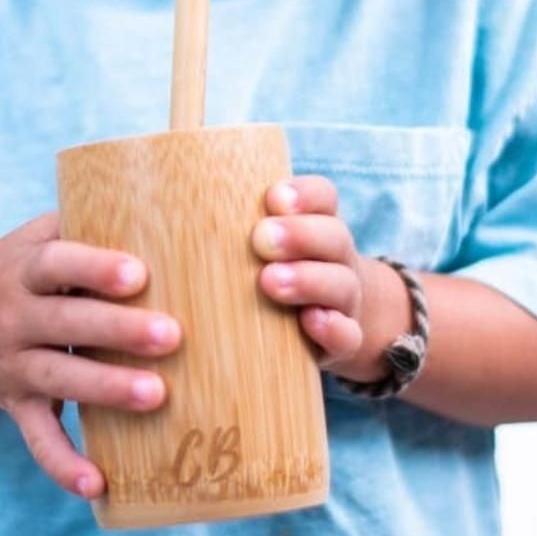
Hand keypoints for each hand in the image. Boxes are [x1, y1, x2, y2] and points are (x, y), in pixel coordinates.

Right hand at [0, 214, 181, 498]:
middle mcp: (13, 318)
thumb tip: (164, 206)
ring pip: (60, 378)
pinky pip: (38, 439)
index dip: (94, 268)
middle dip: (118, 330)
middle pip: (66, 323)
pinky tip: (97, 485)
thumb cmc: (15, 274)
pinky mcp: (16, 406)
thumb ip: (85, 223)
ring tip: (156, 396)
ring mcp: (12, 366)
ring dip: (106, 389)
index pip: (56, 263)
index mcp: (23, 270)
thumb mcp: (34, 240)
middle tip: (172, 335)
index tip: (137, 273)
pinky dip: (64, 465)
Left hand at [251, 177, 406, 380]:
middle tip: (261, 238)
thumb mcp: (263, 245)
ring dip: (308, 280)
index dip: (304, 195)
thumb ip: (237, 226)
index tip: (273, 198)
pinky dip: (333, 328)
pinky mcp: (344, 340)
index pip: (323, 197)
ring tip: (270, 281)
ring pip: (341, 284)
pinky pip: (349, 335)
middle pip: (333, 237)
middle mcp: (337, 258)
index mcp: (318, 224)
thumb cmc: (277, 271)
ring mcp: (345, 300)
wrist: (332, 322)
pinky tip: (311, 321)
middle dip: (299, 235)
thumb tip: (187, 212)